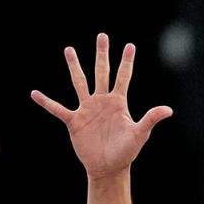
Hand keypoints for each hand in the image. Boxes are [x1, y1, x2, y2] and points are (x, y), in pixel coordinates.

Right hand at [32, 34, 172, 179]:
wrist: (109, 167)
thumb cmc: (126, 151)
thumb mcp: (140, 134)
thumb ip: (150, 119)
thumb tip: (169, 110)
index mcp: (118, 102)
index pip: (123, 77)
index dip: (126, 62)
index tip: (130, 45)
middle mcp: (102, 101)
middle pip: (101, 72)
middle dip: (102, 55)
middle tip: (102, 36)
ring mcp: (87, 109)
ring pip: (79, 83)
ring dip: (75, 67)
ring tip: (69, 49)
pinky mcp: (74, 121)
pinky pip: (57, 109)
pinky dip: (46, 102)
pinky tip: (34, 94)